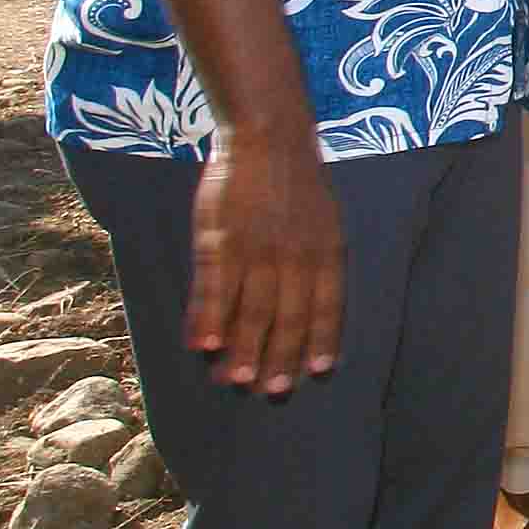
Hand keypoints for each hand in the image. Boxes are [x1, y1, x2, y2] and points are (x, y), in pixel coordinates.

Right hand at [188, 126, 341, 394]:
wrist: (268, 138)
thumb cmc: (297, 185)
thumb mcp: (324, 222)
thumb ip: (318, 263)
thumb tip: (305, 307)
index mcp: (327, 252)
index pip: (327, 306)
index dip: (321, 340)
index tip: (315, 372)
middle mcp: (296, 256)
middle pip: (287, 316)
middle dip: (278, 356)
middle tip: (269, 390)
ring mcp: (257, 248)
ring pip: (250, 309)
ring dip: (242, 348)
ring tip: (234, 381)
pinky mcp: (221, 238)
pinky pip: (214, 287)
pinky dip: (207, 319)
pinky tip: (202, 346)